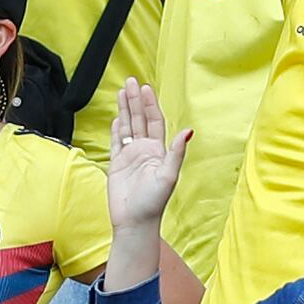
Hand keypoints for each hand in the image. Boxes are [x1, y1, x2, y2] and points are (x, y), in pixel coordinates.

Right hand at [105, 77, 191, 236]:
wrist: (134, 222)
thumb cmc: (153, 203)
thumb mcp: (168, 176)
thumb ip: (176, 152)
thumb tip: (187, 131)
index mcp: (158, 152)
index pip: (154, 122)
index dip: (150, 105)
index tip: (145, 88)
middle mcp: (145, 151)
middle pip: (140, 119)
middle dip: (135, 100)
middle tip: (130, 81)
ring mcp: (130, 157)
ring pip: (127, 127)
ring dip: (125, 110)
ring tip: (121, 92)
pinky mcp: (117, 165)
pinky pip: (116, 142)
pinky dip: (116, 129)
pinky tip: (116, 118)